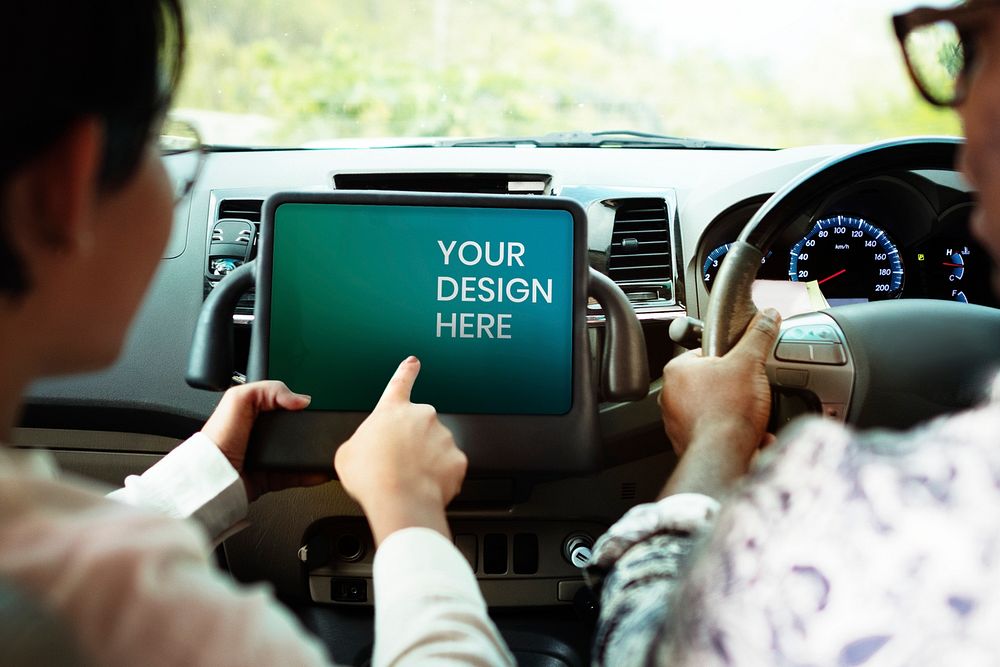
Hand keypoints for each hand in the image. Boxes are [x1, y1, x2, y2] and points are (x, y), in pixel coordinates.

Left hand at [201, 381, 327, 500]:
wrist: (213, 478)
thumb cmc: (217, 440)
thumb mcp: (238, 399)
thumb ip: (269, 390)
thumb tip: (300, 400)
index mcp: (252, 413)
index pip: (280, 404)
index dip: (295, 404)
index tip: (308, 408)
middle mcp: (260, 435)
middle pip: (292, 429)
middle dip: (308, 430)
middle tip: (318, 431)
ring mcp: (267, 457)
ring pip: (297, 452)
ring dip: (311, 452)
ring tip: (323, 451)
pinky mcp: (271, 477)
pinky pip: (296, 474)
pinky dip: (309, 474)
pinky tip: (319, 470)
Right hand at [334, 356, 466, 545]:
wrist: (399, 500)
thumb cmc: (372, 475)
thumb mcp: (348, 453)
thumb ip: (362, 443)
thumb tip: (367, 450)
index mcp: (393, 410)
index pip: (400, 383)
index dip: (407, 371)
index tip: (414, 362)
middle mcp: (422, 417)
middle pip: (417, 427)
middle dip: (410, 443)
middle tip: (396, 465)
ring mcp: (443, 436)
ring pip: (435, 448)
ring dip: (424, 461)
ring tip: (407, 479)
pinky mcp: (457, 459)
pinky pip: (447, 467)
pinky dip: (438, 477)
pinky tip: (422, 487)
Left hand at [659, 309, 780, 489]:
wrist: (724, 456)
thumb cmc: (727, 411)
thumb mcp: (749, 362)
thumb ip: (758, 336)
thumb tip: (767, 317)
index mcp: (677, 371)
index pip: (705, 353)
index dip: (729, 357)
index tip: (743, 365)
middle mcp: (671, 396)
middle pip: (712, 382)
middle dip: (734, 388)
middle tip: (749, 392)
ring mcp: (677, 422)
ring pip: (714, 408)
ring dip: (735, 412)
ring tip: (749, 414)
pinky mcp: (688, 443)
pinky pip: (715, 432)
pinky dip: (732, 433)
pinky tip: (748, 434)